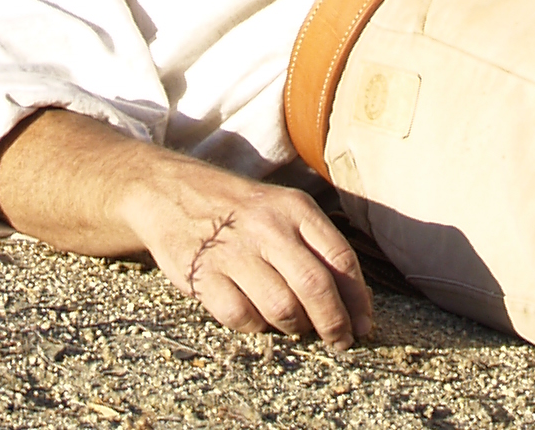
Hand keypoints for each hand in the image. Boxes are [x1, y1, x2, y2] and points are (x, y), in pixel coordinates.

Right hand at [0, 110, 370, 346]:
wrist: (169, 191)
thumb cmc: (239, 209)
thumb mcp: (281, 208)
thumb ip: (315, 246)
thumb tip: (354, 302)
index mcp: (293, 208)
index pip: (340, 258)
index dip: (358, 299)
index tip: (365, 325)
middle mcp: (267, 226)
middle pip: (316, 288)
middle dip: (335, 325)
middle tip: (340, 342)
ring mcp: (234, 249)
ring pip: (282, 308)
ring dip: (295, 327)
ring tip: (295, 327)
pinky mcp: (203, 273)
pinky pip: (241, 318)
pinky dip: (255, 327)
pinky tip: (255, 317)